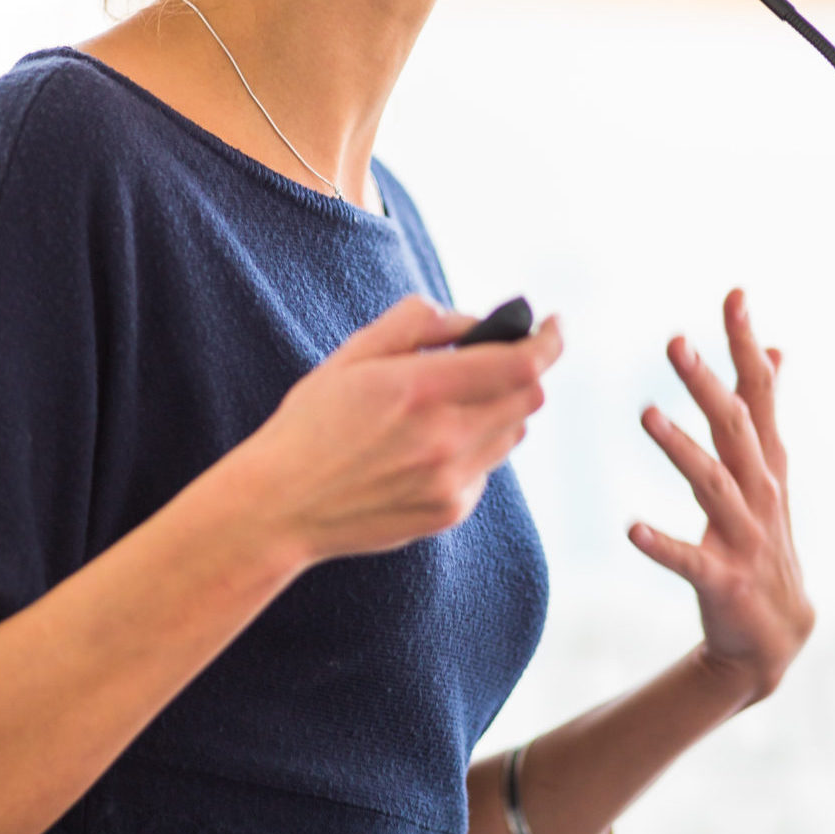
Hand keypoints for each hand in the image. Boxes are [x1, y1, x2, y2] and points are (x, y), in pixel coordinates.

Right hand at [239, 294, 562, 564]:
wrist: (280, 506)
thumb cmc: (310, 424)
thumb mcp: (353, 354)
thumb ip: (417, 323)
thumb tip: (472, 321)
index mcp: (422, 388)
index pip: (522, 363)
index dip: (550, 340)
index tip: (554, 324)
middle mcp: (446, 438)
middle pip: (529, 398)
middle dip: (522, 371)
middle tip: (498, 360)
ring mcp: (452, 481)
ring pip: (512, 433)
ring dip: (499, 409)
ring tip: (451, 405)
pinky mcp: (450, 511)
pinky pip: (487, 468)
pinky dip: (474, 448)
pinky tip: (428, 448)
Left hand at [631, 287, 814, 705]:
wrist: (776, 636)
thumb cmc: (764, 541)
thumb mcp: (770, 472)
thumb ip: (766, 411)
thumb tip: (776, 349)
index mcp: (766, 463)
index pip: (759, 393)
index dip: (746, 344)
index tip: (735, 294)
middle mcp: (761, 492)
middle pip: (735, 429)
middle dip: (707, 384)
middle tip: (675, 341)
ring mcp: (745, 537)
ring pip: (712, 485)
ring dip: (681, 449)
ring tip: (646, 414)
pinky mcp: (723, 581)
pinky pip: (689, 560)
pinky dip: (663, 544)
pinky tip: (630, 529)